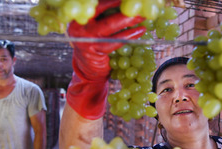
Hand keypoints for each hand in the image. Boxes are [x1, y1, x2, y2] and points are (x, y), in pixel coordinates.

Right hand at [66, 0, 145, 118]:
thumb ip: (106, 16)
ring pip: (109, 27)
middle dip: (123, 8)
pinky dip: (128, 36)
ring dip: (128, 22)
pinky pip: (114, 42)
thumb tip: (127, 4)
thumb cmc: (95, 44)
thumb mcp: (97, 27)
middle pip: (102, 11)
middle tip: (139, 5)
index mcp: (79, 16)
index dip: (112, 0)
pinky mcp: (94, 50)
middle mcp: (79, 25)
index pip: (97, 4)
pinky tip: (139, 32)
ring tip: (143, 18)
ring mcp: (85, 38)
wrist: (88, 69)